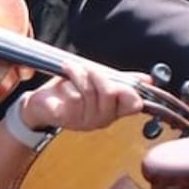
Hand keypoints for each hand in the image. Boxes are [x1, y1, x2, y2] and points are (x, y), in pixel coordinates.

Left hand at [15, 60, 145, 133]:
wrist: (40, 104)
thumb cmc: (70, 92)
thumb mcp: (99, 83)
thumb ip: (122, 81)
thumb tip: (148, 81)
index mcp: (114, 111)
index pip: (133, 105)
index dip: (129, 90)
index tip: (118, 77)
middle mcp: (102, 119)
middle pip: (110, 92)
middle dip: (98, 74)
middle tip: (87, 67)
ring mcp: (83, 121)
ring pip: (90, 91)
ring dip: (80, 73)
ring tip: (70, 68)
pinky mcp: (65, 119)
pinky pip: (72, 97)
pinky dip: (68, 80)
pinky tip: (64, 77)